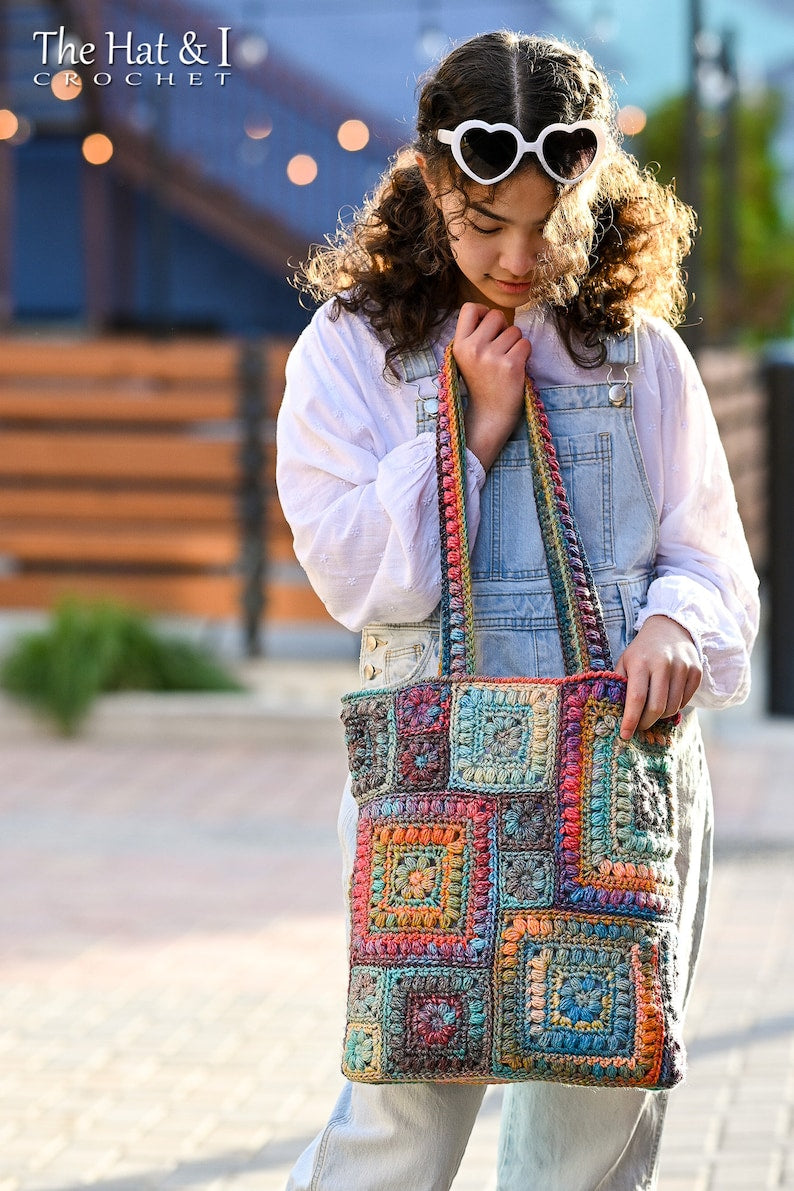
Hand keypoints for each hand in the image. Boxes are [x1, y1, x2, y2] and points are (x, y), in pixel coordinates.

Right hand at [453, 303, 530, 470]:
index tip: (489, 326)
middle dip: (503, 328)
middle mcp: (473, 349)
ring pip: (514, 331)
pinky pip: (525, 344)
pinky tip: (516, 369)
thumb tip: (492, 313)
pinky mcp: (510, 365)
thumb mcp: (466, 359)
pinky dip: (525, 355)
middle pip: (496, 315)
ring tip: (506, 363)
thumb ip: (474, 336)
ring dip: (516, 344)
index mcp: (458, 345)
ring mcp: (492, 357)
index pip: (469, 308)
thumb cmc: (481, 385)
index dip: (483, 312)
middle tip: (500, 349)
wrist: (489, 417)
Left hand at [614, 615, 702, 739]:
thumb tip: (615, 713)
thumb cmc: (642, 651)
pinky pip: (685, 701)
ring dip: (661, 716)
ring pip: (673, 707)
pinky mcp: (696, 671)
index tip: (625, 735)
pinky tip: (667, 700)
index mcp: (641, 662)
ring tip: (653, 711)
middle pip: (657, 707)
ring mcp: (682, 667)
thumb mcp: (625, 662)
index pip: (637, 698)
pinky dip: (675, 707)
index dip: (631, 720)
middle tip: (640, 726)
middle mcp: (663, 664)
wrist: (669, 629)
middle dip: (647, 722)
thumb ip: (620, 685)